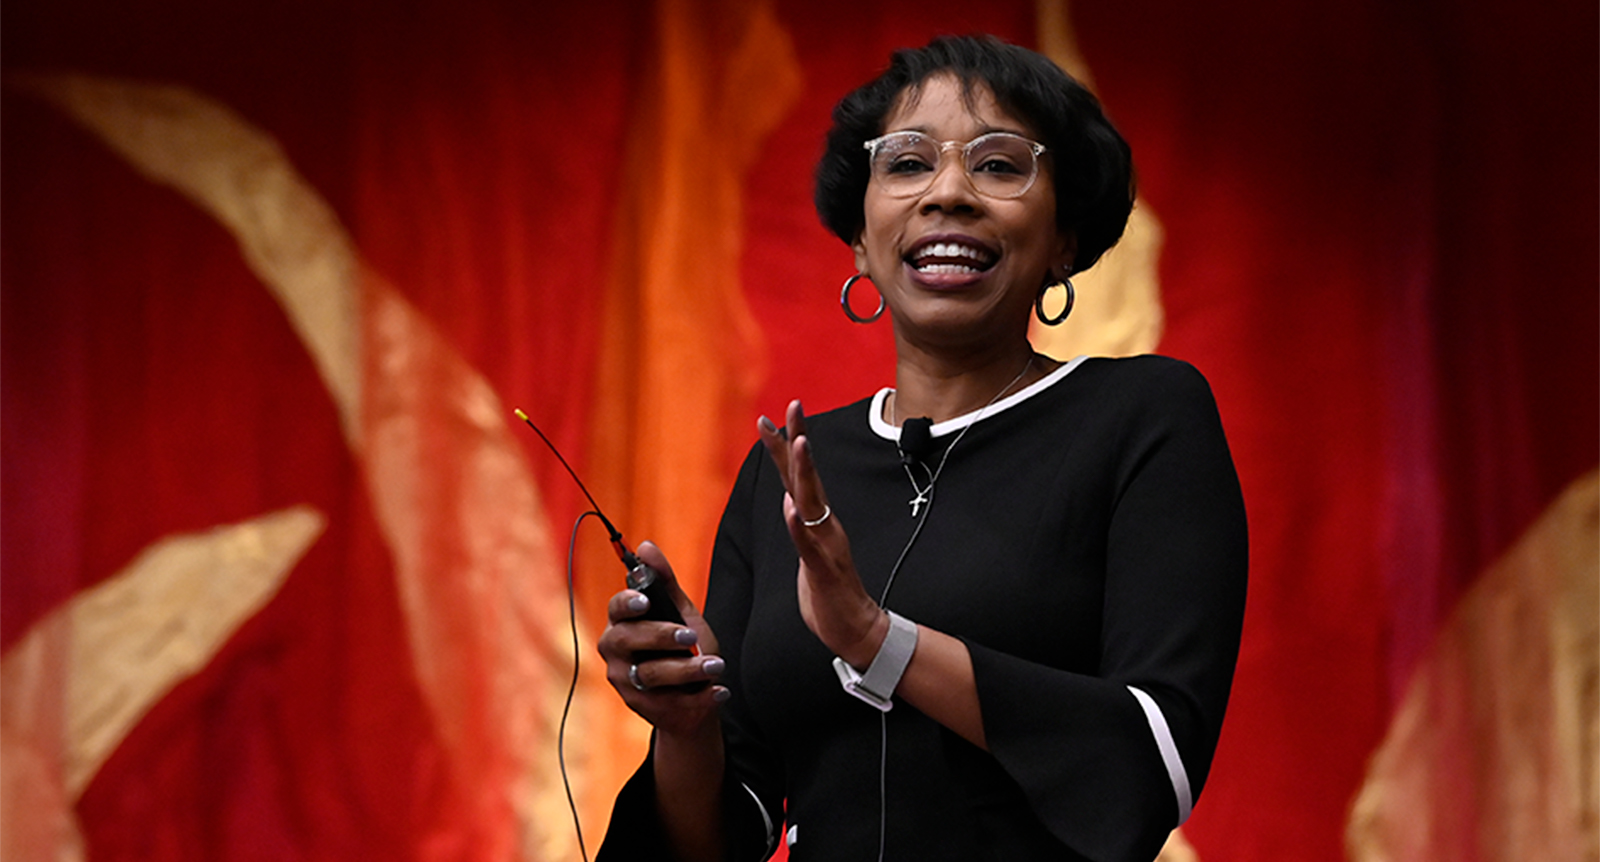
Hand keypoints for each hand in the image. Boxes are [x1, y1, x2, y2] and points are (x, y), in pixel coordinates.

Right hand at [597, 541, 727, 736]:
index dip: (627, 603)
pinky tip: (720, 691)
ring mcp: (625, 682)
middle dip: (661, 636)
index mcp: (623, 622)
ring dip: (687, 669)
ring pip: (650, 674)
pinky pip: (669, 703)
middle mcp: (616, 651)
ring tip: (716, 665)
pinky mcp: (642, 708)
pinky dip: (699, 698)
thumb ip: (665, 582)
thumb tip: (647, 546)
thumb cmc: (683, 645)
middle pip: (628, 640)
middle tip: (691, 635)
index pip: (616, 608)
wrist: (694, 694)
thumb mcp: (680, 612)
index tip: (645, 601)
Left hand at [758, 400, 888, 667]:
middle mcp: (824, 525)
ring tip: (799, 443)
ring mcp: (826, 545)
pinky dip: (798, 526)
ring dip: (805, 472)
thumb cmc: (829, 592)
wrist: (857, 630)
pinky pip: (809, 545)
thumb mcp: (808, 551)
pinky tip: (790, 508)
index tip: (775, 414)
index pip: (799, 476)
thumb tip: (789, 500)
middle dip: (798, 440)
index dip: (787, 444)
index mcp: (817, 520)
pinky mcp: (824, 571)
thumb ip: (800, 525)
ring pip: (813, 502)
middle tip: (792, 405)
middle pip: (806, 476)